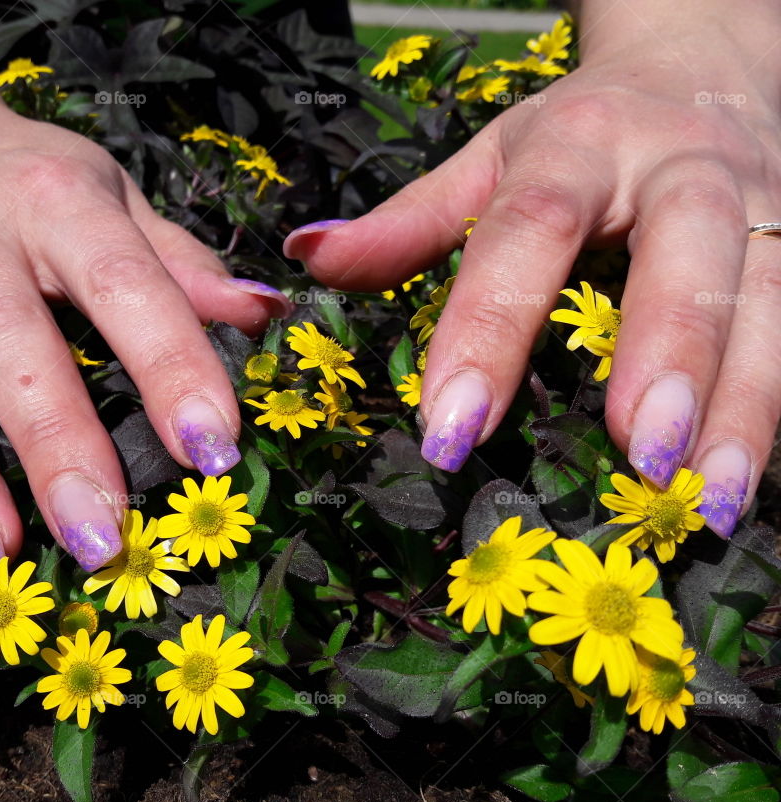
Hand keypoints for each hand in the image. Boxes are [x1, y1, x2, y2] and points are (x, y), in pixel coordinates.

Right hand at [0, 97, 291, 580]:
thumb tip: (265, 315)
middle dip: (56, 444)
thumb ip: (184, 266)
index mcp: (56, 202)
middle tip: (101, 538)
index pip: (125, 284)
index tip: (213, 449)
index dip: (172, 365)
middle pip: (9, 343)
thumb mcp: (118, 201)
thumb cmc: (38, 184)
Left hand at [286, 36, 780, 538]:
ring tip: (713, 495)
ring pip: (772, 296)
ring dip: (747, 401)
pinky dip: (776, 405)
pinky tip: (745, 480)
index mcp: (579, 145)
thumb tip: (308, 253)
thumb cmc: (578, 137)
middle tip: (638, 453)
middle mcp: (679, 169)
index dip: (489, 328)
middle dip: (668, 352)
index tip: (451, 428)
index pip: (528, 230)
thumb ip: (408, 222)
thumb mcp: (489, 163)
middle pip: (685, 250)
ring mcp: (762, 203)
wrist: (702, 63)